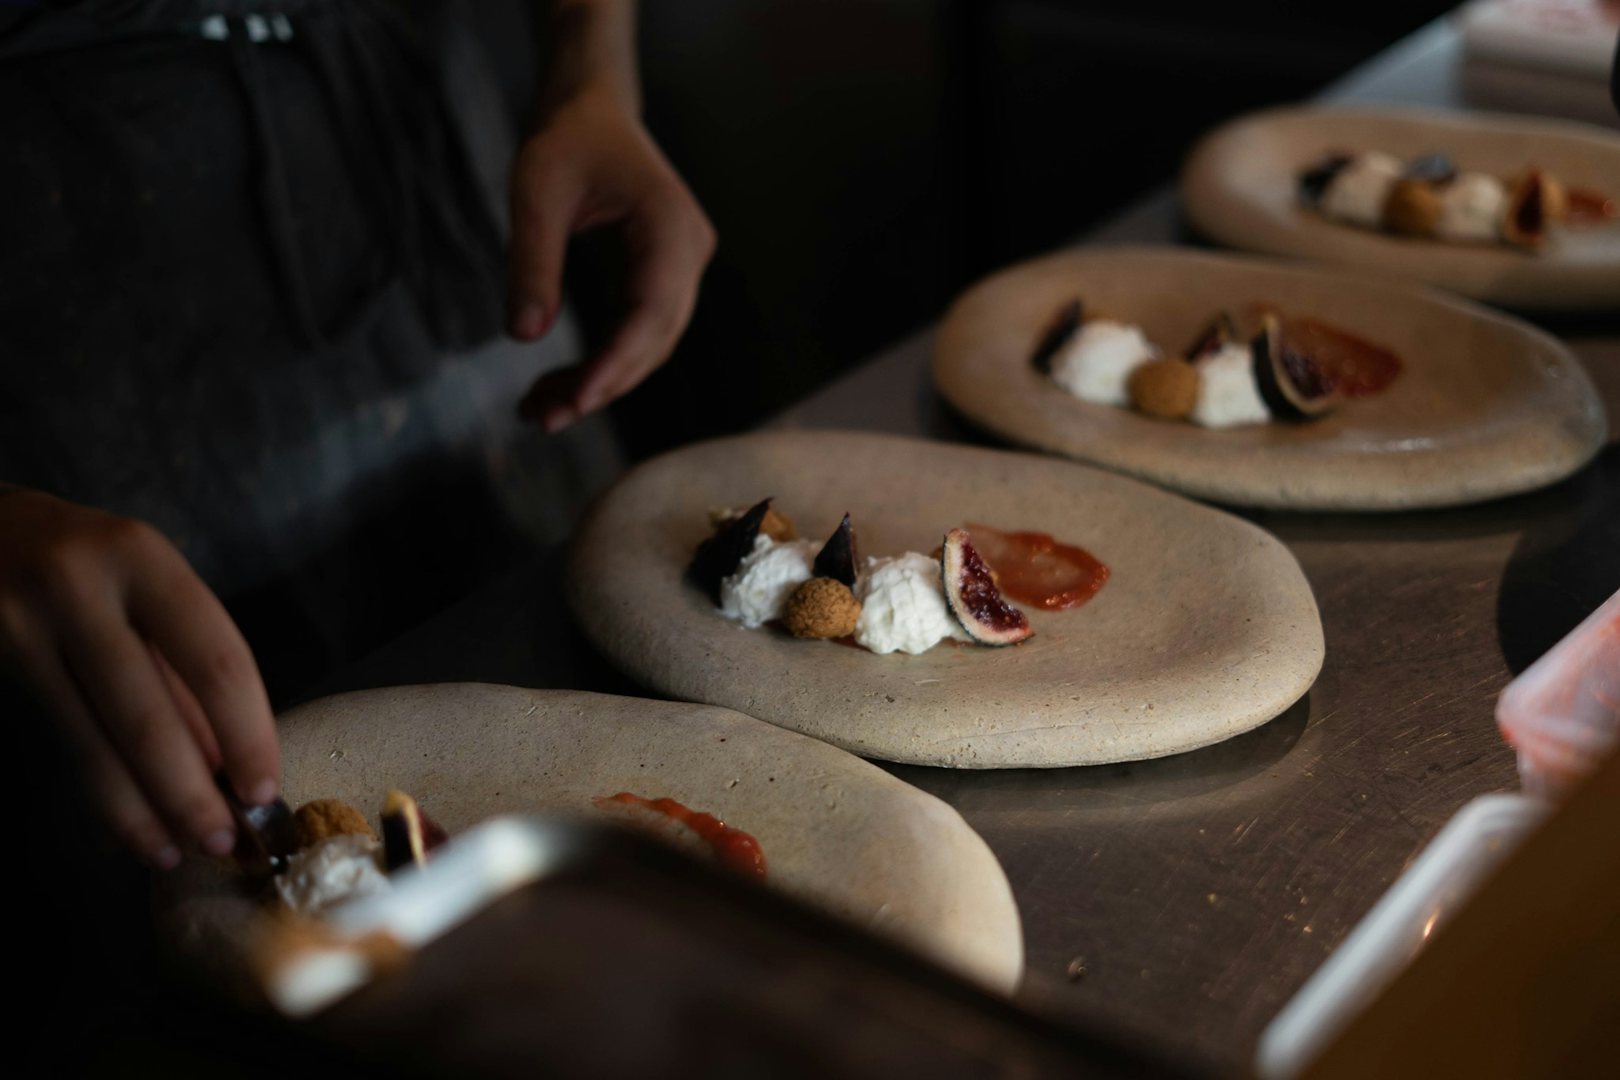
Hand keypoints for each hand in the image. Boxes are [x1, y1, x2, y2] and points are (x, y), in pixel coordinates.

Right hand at [0, 489, 278, 867]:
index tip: (264, 790)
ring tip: (177, 852)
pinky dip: (100, 795)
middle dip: (188, 792)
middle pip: (146, 714)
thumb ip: (185, 671)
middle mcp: (75, 587)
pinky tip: (129, 829)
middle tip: (223, 842)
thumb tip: (227, 768)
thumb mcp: (147, 588)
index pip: (213, 659)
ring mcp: (17, 627)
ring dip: (141, 811)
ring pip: (91, 743)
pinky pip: (57, 746)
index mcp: (140, 557)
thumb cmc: (87, 564)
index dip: (245, 734)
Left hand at [508, 85, 715, 431]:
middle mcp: (690, 252)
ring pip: (650, 345)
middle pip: (655, 339)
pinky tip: (559, 386)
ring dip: (600, 382)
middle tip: (543, 419)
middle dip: (602, 385)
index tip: (575, 401)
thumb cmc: (568, 138)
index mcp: (670, 225)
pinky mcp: (665, 279)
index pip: (652, 311)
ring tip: (540, 410)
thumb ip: (532, 262)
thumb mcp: (536, 191)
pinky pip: (640, 332)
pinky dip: (602, 363)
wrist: (593, 109)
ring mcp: (683, 267)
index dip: (616, 362)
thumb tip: (523, 336)